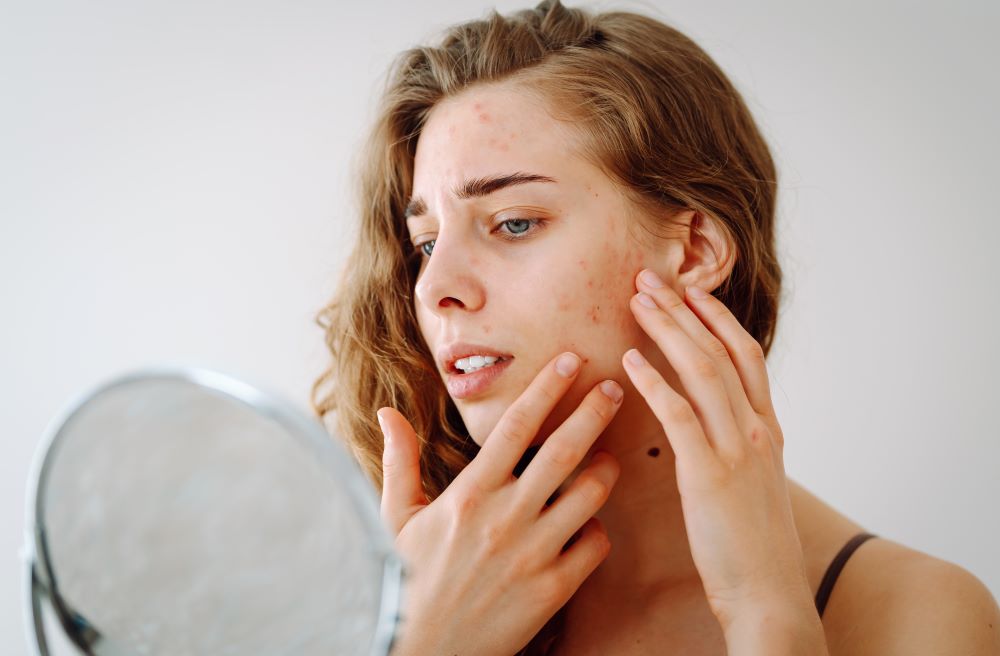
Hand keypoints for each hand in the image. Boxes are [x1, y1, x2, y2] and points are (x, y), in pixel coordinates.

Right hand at [378, 352, 623, 655]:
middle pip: (564, 450)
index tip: (571, 360)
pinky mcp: (552, 590)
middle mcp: (505, 517)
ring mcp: (533, 554)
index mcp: (469, 493)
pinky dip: (598, 529)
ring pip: (589, 494)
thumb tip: (387, 412)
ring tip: (607, 458)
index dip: (548, 387)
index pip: (517, 426)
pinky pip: (594, 546)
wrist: (421, 651)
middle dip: (595, 412)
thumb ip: (399, 461)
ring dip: (606, 469)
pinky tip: (589, 523)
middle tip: (616, 387)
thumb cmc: (404, 579)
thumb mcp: (394, 518)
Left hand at [623, 270, 825, 651]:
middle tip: (650, 280)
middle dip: (684, 311)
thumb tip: (715, 427)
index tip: (691, 290)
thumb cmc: (755, 546)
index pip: (746, 356)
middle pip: (720, 351)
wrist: (771, 595)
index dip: (718, 318)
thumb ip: (739, 448)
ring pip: (702, 371)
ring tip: (638, 301)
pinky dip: (654, 383)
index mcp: (768, 430)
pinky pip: (680, 415)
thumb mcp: (756, 485)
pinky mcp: (710, 475)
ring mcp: (737, 449)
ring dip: (667, 331)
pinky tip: (630, 362)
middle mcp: (757, 430)